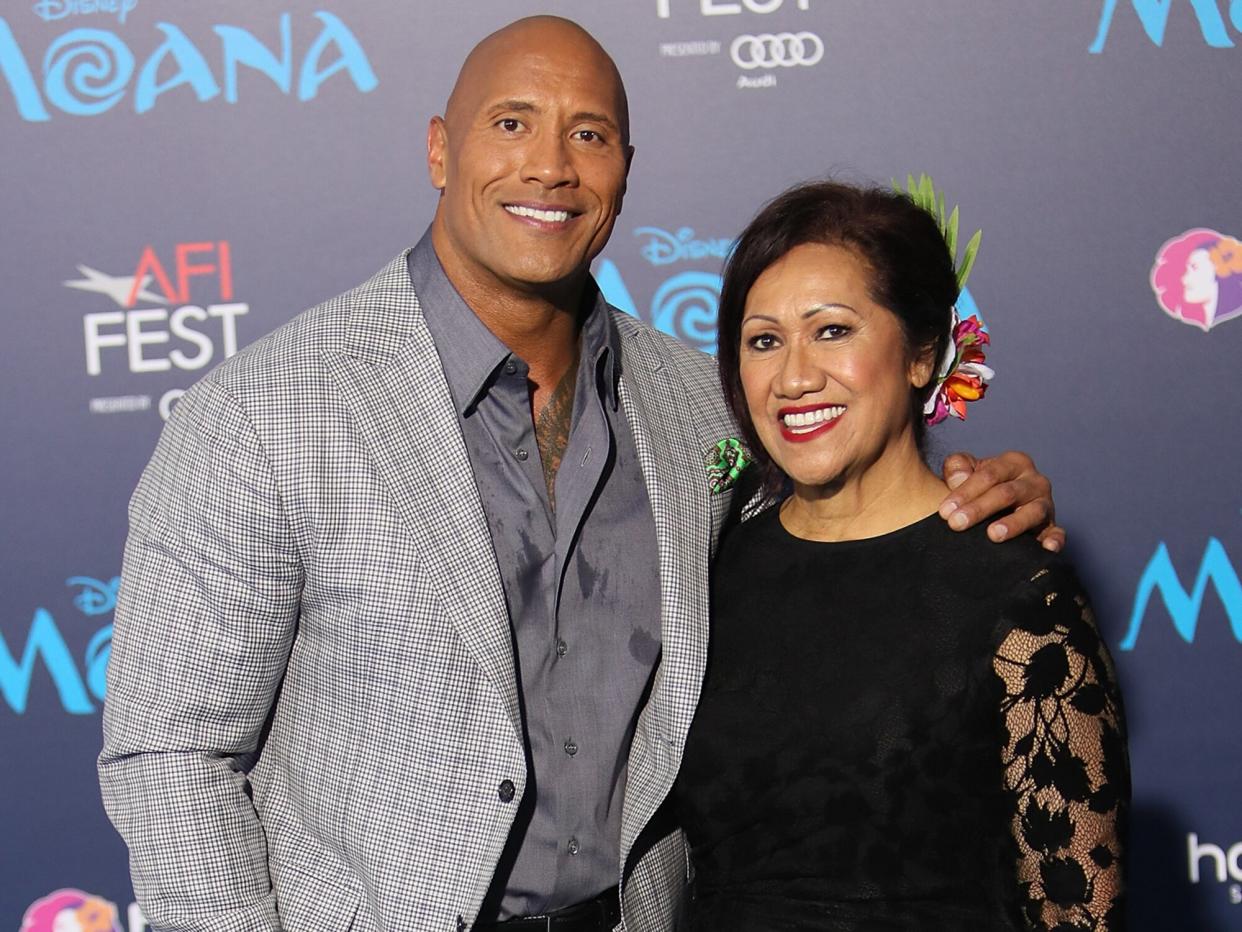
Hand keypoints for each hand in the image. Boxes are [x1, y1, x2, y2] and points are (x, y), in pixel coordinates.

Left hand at [938, 451, 1063, 550]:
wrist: (998, 505)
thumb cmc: (979, 486)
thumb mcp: (966, 470)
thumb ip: (958, 468)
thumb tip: (958, 478)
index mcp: (1013, 463)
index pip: (988, 475)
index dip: (965, 492)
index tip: (945, 511)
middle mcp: (1034, 481)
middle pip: (1006, 493)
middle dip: (979, 509)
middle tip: (957, 524)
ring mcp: (1046, 504)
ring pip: (1032, 512)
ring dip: (1012, 524)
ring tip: (993, 535)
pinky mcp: (1052, 526)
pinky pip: (1056, 532)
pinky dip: (1054, 539)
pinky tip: (1046, 547)